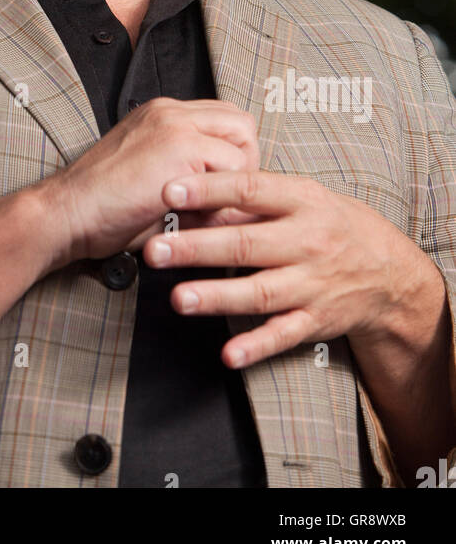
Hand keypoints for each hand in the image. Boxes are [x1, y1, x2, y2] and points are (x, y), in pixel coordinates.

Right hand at [45, 97, 258, 265]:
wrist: (67, 212)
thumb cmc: (103, 206)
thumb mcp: (152, 175)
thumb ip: (189, 172)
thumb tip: (237, 198)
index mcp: (162, 113)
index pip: (223, 118)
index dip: (233, 154)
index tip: (223, 187)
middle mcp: (171, 111)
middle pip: (241, 123)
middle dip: (246, 163)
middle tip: (229, 199)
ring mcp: (176, 125)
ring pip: (244, 143)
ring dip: (237, 181)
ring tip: (212, 210)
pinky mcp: (180, 148)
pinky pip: (234, 171)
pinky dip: (226, 200)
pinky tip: (198, 218)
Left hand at [140, 169, 432, 368]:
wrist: (387, 271)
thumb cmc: (328, 223)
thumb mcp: (301, 196)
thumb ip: (254, 196)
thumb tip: (199, 191)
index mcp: (302, 201)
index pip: (251, 190)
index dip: (210, 190)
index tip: (171, 191)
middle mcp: (307, 242)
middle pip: (247, 244)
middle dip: (198, 248)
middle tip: (156, 250)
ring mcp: (312, 284)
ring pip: (261, 291)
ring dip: (218, 296)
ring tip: (179, 299)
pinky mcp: (316, 320)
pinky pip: (284, 335)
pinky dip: (257, 346)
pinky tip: (229, 354)